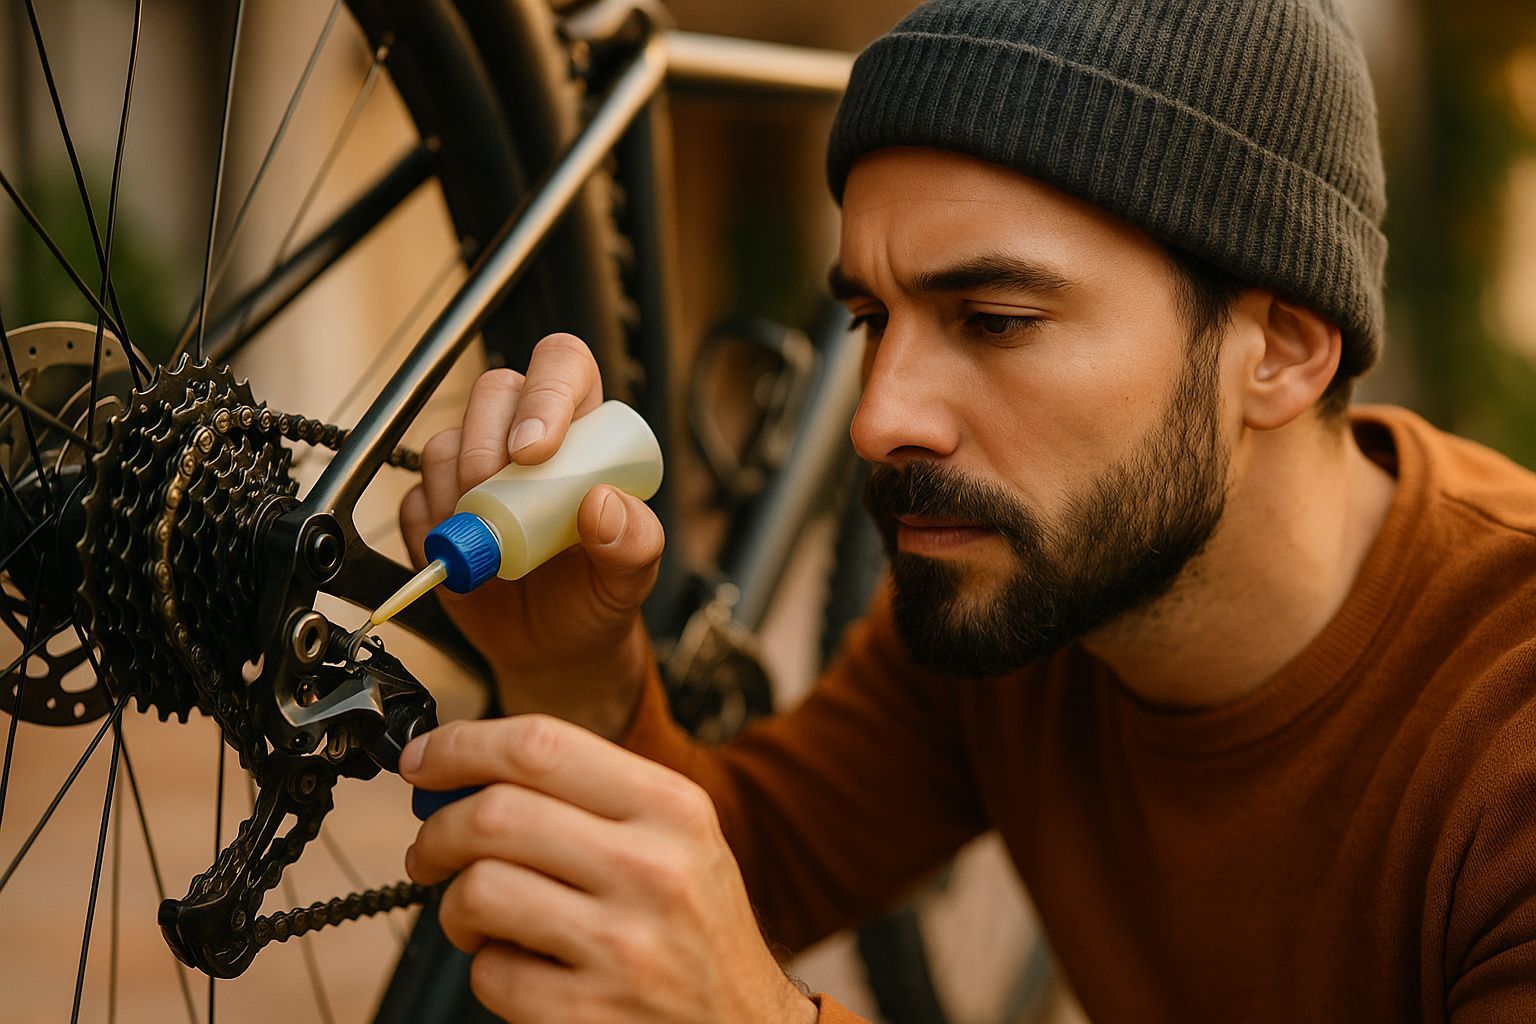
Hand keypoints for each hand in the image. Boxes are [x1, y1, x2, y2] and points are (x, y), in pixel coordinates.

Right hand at [399, 334, 665, 736]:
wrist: (553, 649)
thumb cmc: (597, 597)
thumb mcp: (631, 578)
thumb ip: (633, 543)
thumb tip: (602, 503)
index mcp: (586, 435)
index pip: (564, 366)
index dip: (545, 391)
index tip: (533, 450)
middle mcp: (527, 437)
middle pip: (494, 392)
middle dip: (486, 448)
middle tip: (496, 505)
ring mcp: (475, 468)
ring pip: (444, 442)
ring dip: (457, 498)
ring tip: (491, 551)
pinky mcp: (435, 504)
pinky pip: (414, 497)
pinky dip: (432, 532)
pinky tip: (465, 564)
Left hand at [400, 716, 817, 1023]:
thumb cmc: (695, 926)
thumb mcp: (676, 838)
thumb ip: (587, 797)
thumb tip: (464, 775)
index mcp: (672, 808)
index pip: (541, 746)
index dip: (460, 746)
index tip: (423, 761)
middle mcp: (653, 869)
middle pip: (495, 814)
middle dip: (437, 831)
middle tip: (430, 850)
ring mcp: (622, 945)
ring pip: (478, 891)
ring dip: (453, 905)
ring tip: (477, 916)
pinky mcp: (587, 1013)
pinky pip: (489, 973)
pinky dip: (487, 968)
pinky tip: (521, 965)